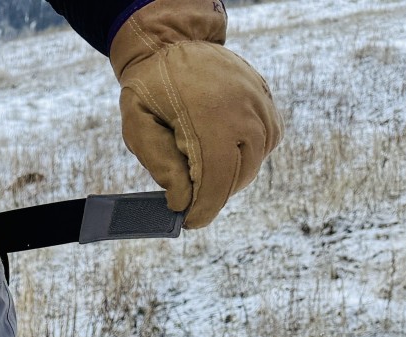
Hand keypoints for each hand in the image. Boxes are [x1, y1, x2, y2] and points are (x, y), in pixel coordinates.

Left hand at [111, 0, 279, 228]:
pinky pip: (266, 143)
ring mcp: (260, 104)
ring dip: (230, 177)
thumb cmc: (150, 88)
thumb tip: (181, 201)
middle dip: (214, 195)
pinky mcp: (267, 103)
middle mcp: (244, 110)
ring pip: (256, 162)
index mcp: (210, 115)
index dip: (205, 208)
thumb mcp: (138, 125)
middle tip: (190, 201)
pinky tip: (224, 153)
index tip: (189, 222)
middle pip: (239, 175)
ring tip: (203, 174)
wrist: (172, 44)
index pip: (217, 178)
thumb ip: (159, 164)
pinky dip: (247, 157)